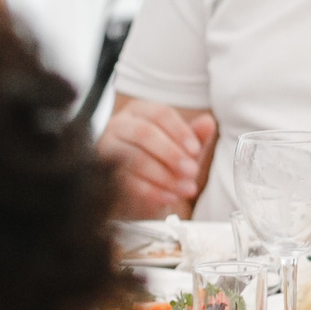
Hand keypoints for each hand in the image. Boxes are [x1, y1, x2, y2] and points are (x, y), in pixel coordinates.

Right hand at [100, 100, 216, 216]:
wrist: (139, 194)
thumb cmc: (161, 163)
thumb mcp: (182, 149)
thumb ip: (195, 136)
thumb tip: (208, 122)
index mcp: (140, 112)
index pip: (160, 113)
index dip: (180, 131)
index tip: (196, 150)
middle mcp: (119, 125)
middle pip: (144, 132)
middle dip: (172, 153)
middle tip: (192, 171)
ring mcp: (106, 149)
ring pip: (134, 157)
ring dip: (164, 175)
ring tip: (186, 188)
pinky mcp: (102, 174)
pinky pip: (126, 181)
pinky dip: (152, 191)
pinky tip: (169, 197)